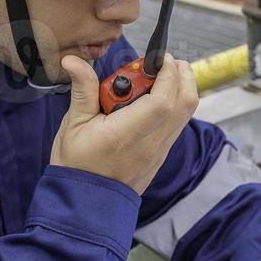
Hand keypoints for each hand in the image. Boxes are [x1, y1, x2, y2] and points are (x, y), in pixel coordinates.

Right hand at [50, 53, 197, 194]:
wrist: (86, 203)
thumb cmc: (77, 165)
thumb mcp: (74, 125)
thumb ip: (83, 89)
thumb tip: (74, 61)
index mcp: (129, 132)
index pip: (164, 98)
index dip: (167, 72)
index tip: (158, 57)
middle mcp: (152, 141)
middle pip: (186, 101)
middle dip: (181, 75)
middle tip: (160, 63)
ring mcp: (161, 149)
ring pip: (186, 112)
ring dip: (178, 89)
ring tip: (154, 78)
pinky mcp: (161, 154)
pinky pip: (177, 124)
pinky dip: (173, 104)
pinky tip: (149, 99)